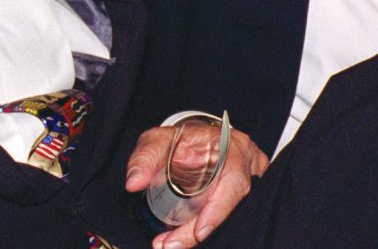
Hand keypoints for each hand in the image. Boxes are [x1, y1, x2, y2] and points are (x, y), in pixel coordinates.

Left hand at [125, 124, 268, 247]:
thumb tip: (133, 183)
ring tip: (169, 244)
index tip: (199, 232)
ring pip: (227, 218)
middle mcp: (244, 167)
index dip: (219, 209)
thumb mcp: (157, 140)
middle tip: (170, 245)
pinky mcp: (235, 199)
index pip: (234, 180)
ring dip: (195, 234)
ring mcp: (244, 184)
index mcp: (231, 146)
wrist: (191, 142)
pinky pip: (223, 220)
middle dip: (198, 231)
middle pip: (230, 206)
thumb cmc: (178, 139)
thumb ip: (144, 157)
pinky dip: (198, 232)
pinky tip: (178, 239)